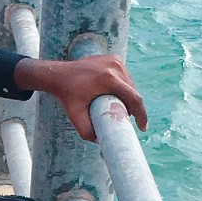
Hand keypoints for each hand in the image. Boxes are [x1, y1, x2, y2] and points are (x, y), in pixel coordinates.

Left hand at [17, 53, 146, 142]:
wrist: (59, 75)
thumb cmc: (67, 95)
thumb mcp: (75, 114)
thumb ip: (86, 131)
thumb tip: (100, 142)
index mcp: (109, 78)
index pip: (134, 98)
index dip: (141, 115)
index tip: (142, 127)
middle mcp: (115, 66)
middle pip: (133, 91)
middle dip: (132, 107)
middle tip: (124, 119)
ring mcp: (115, 60)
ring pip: (130, 84)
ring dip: (129, 97)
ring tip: (119, 108)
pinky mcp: (114, 59)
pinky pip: (124, 77)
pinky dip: (123, 87)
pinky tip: (117, 95)